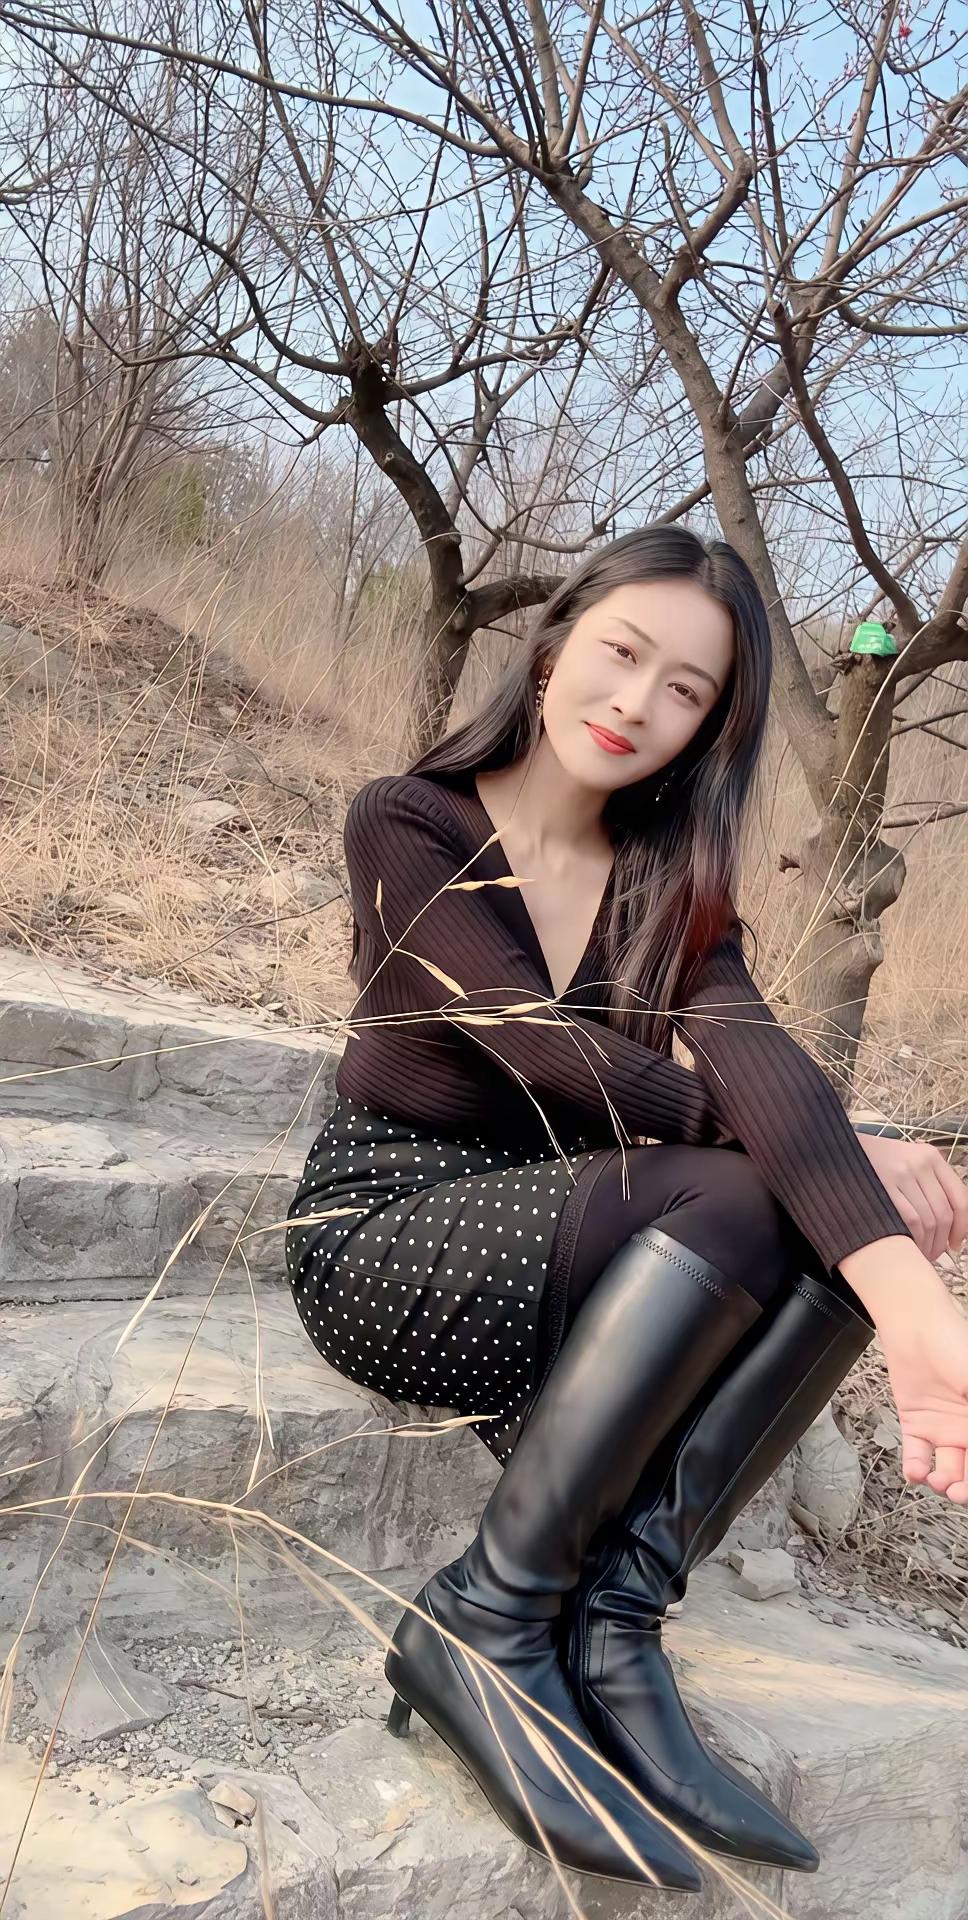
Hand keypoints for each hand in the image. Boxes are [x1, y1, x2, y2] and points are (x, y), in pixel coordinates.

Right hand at [854, 1131, 967, 1263]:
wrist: (830, 1149)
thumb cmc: (868, 1161)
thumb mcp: (902, 1160)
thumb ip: (925, 1183)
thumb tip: (947, 1224)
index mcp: (929, 1156)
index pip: (960, 1197)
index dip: (962, 1227)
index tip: (955, 1243)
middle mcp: (919, 1162)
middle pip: (943, 1214)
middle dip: (940, 1242)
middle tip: (932, 1255)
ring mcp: (901, 1174)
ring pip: (928, 1221)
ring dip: (926, 1245)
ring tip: (917, 1254)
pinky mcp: (884, 1186)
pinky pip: (910, 1221)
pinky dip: (912, 1240)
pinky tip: (905, 1247)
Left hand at [878, 1286, 967, 1502]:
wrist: (917, 1325)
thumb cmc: (958, 1346)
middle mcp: (967, 1429)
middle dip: (965, 1489)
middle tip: (958, 1493)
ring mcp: (943, 1428)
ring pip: (948, 1470)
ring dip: (943, 1484)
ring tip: (937, 1481)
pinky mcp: (916, 1424)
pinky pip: (918, 1455)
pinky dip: (916, 1470)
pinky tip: (918, 1474)